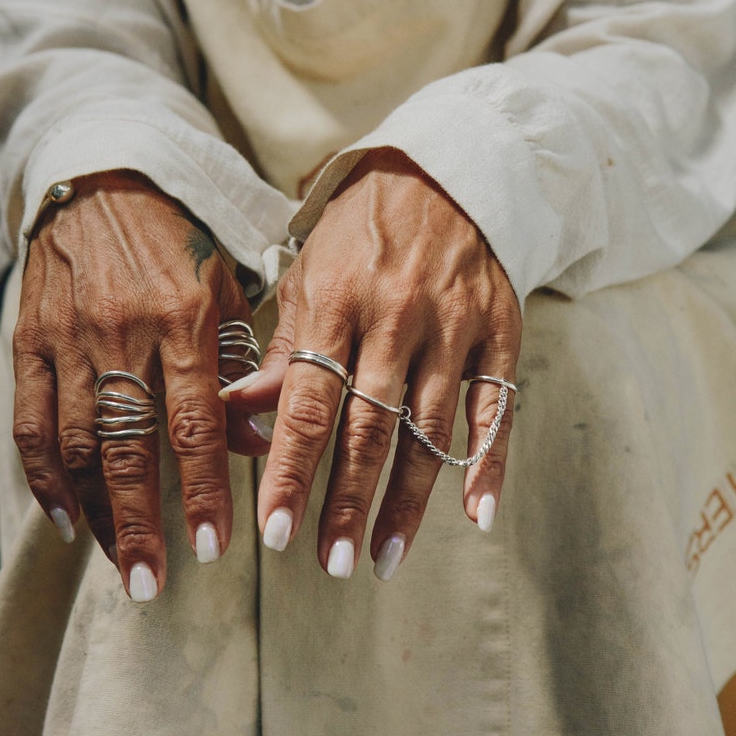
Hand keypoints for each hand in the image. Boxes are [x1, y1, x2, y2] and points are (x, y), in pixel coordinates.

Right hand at [13, 171, 268, 600]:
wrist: (103, 182)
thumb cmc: (180, 240)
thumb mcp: (227, 289)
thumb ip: (244, 364)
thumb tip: (259, 443)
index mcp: (182, 320)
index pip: (195, 425)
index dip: (203, 491)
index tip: (213, 547)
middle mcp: (122, 334)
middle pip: (128, 449)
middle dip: (139, 525)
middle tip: (150, 585)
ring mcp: (67, 340)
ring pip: (76, 444)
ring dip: (94, 512)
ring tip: (114, 561)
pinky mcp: (29, 341)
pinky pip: (28, 420)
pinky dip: (43, 476)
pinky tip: (61, 518)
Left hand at [222, 149, 521, 579]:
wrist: (445, 173)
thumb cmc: (360, 232)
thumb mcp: (309, 275)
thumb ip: (282, 350)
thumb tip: (235, 416)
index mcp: (338, 302)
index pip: (309, 402)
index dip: (290, 470)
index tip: (274, 532)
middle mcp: (397, 318)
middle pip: (369, 427)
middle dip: (347, 500)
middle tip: (331, 563)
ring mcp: (454, 328)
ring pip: (430, 429)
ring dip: (408, 499)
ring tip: (383, 556)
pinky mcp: (500, 333)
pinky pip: (497, 408)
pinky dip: (489, 462)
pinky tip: (477, 514)